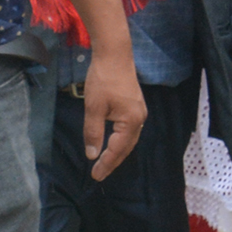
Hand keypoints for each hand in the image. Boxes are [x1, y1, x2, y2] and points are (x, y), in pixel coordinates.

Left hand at [81, 46, 146, 181]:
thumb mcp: (94, 108)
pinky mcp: (135, 106)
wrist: (114, 55)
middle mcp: (139, 119)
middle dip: (113, 162)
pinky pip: (129, 131)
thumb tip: (92, 155)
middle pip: (126, 147)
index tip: (94, 176)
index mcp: (131, 121)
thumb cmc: (103, 80)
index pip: (117, 149)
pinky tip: (112, 143)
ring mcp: (139, 112)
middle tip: (99, 174)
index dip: (106, 163)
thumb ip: (93, 133)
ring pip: (129, 140)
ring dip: (117, 152)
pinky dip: (120, 141)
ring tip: (105, 163)